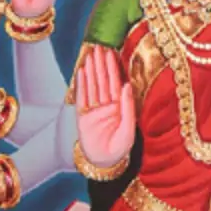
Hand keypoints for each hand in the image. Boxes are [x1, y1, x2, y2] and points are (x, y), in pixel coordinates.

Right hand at [74, 45, 134, 165]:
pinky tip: (81, 72)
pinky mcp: (83, 116)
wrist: (104, 163)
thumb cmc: (120, 148)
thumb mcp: (129, 130)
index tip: (111, 52)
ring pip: (92, 86)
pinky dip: (81, 85)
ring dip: (91, 70)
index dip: (113, 67)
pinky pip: (81, 97)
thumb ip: (128, 107)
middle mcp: (107, 105)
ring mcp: (94, 110)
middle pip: (103, 81)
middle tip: (99, 47)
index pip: (116, 83)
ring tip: (89, 55)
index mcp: (120, 106)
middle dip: (101, 64)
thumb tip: (126, 86)